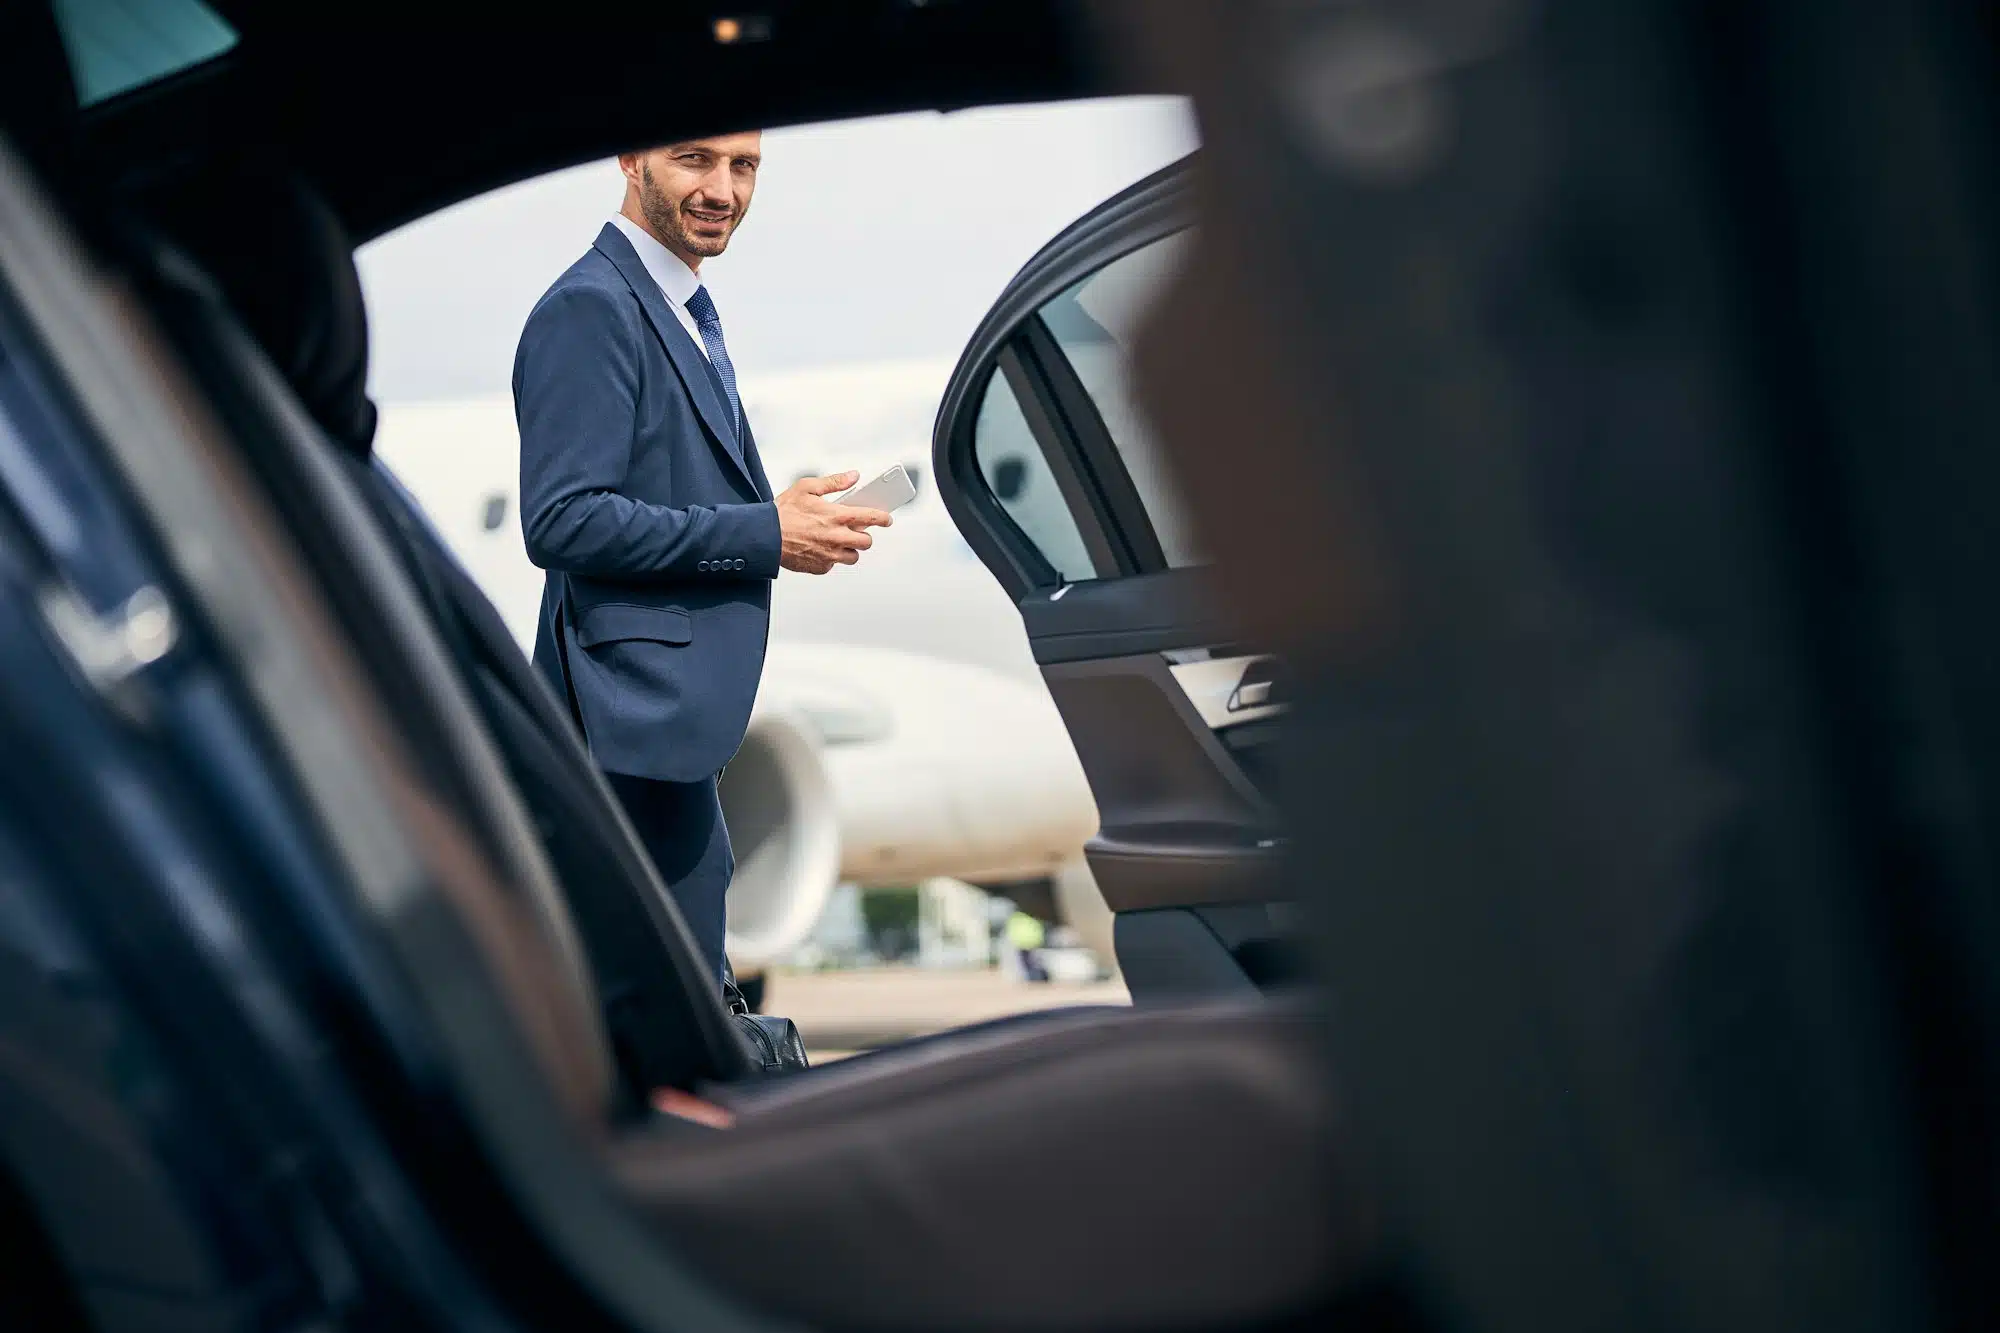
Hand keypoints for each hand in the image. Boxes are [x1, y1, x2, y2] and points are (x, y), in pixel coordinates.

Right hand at [775, 471, 893, 573]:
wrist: (764, 536)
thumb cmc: (783, 512)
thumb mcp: (807, 487)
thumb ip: (834, 482)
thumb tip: (853, 476)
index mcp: (837, 516)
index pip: (871, 518)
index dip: (883, 518)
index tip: (886, 518)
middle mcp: (837, 538)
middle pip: (866, 542)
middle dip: (864, 535)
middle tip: (854, 529)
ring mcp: (829, 555)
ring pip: (853, 556)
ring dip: (849, 549)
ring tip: (837, 540)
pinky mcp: (820, 567)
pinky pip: (834, 565)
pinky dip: (831, 558)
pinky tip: (820, 548)